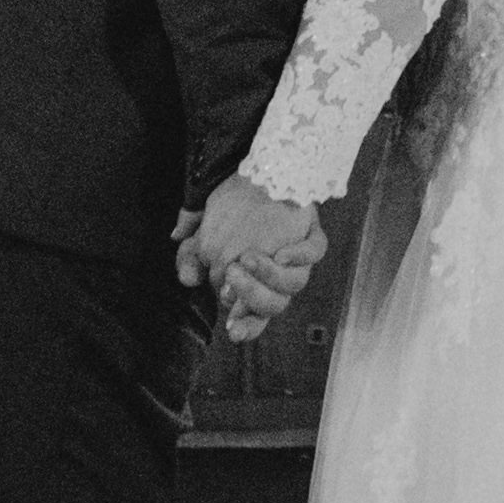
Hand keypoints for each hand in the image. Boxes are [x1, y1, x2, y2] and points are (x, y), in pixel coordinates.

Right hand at [179, 174, 325, 341]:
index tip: (231, 329)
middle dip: (251, 295)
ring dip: (271, 276)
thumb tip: (187, 279)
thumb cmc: (231, 210)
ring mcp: (296, 259)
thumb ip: (190, 257)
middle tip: (231, 273)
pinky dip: (300, 255)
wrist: (258, 173)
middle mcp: (277, 278)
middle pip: (274, 305)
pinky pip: (316, 250)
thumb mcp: (202, 234)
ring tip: (249, 258)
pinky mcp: (311, 234)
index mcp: (253, 285)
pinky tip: (282, 253)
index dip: (244, 327)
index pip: (252, 317)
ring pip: (295, 283)